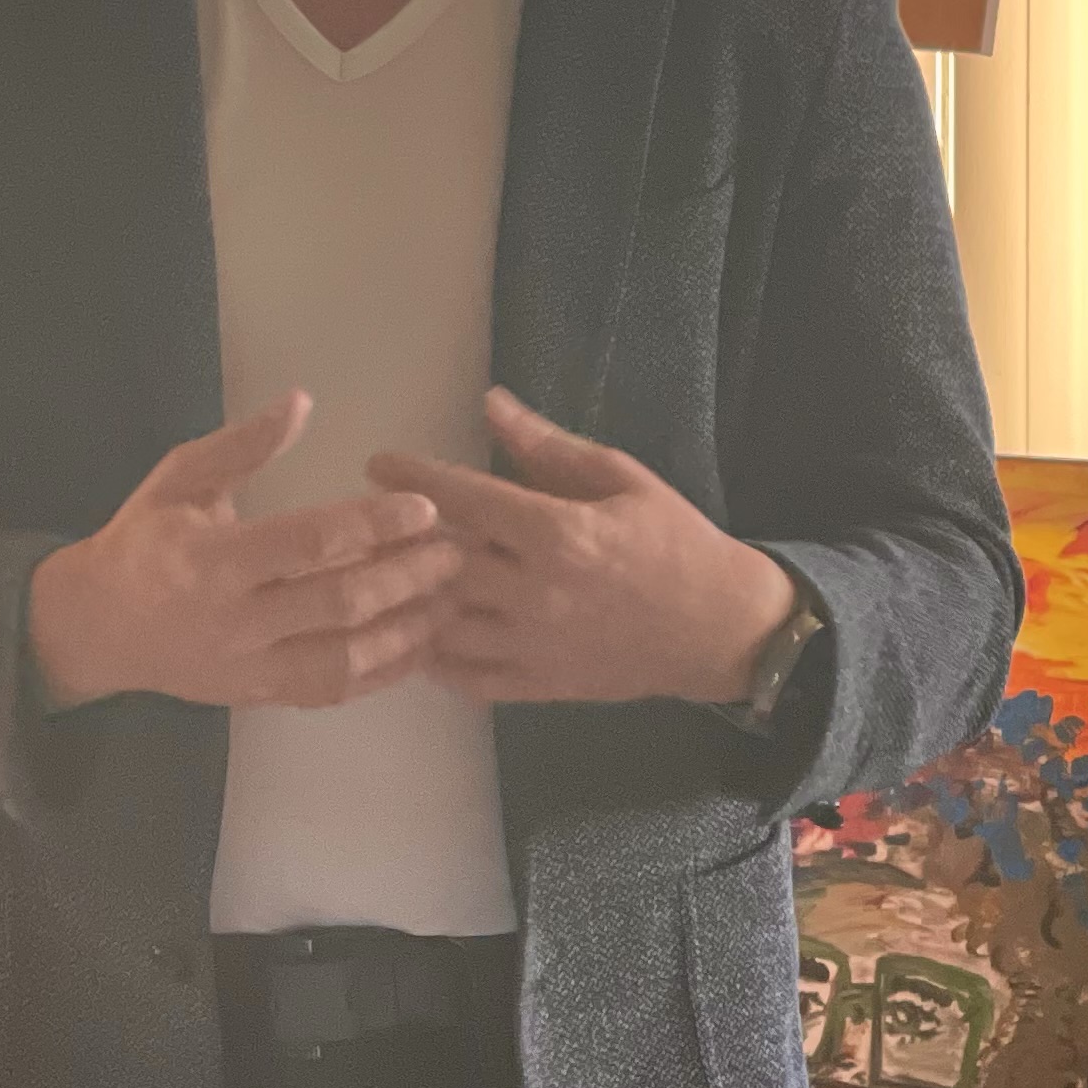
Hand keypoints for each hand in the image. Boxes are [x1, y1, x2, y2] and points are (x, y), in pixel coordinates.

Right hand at [25, 391, 459, 710]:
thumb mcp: (177, 479)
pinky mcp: (260, 697)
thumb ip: (241, 446)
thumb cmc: (142, 542)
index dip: (371, 525)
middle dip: (405, 578)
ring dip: (405, 631)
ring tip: (449, 600)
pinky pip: (332, 691)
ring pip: (343, 659)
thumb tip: (302, 401)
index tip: (423, 507)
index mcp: (214, 560)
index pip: (307, 542)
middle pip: (337, 604)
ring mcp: (249, 668)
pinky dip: (382, 673)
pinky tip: (419, 645)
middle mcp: (235, 620)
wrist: (96, 628)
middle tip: (454, 552)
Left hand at [370, 388, 795, 708]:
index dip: (415, 478)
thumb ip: (548, 447)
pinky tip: (419, 636)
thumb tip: (491, 404)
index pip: (466, 499)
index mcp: (558, 531)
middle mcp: (537, 590)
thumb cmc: (673, 541)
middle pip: (442, 565)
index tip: (378, 465)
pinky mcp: (541, 684)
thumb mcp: (620, 478)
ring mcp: (535, 644)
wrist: (721, 626)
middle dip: (396, 542)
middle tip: (366, 525)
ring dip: (408, 602)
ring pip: (445, 627)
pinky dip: (436, 661)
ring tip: (380, 580)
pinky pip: (469, 678)